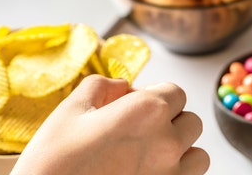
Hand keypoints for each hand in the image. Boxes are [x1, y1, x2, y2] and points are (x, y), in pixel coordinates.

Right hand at [11, 75, 209, 174]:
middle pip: (190, 122)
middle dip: (168, 120)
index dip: (153, 94)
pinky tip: (143, 172)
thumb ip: (102, 85)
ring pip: (197, 155)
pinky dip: (174, 174)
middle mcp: (167, 144)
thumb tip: (122, 85)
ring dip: (178, 150)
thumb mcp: (71, 108)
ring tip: (145, 154)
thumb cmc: (54, 160)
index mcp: (146, 112)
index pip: (175, 92)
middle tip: (137, 129)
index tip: (134, 104)